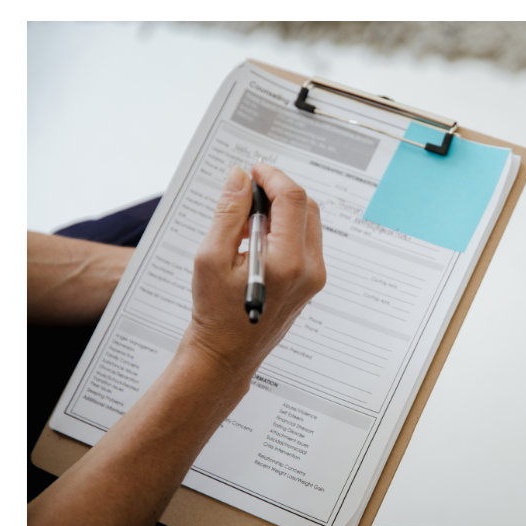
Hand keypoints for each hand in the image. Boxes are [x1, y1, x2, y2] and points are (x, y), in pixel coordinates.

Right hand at [179, 164, 326, 389]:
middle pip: (306, 207)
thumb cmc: (215, 313)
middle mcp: (310, 269)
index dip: (272, 177)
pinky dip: (285, 228)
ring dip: (282, 208)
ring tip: (247, 218)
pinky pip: (305, 241)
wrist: (226, 355)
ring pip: (308, 222)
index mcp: (288, 262)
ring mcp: (315, 277)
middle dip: (279, 190)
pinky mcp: (311, 282)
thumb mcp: (211, 257)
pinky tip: (257, 237)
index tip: (252, 170)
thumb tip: (240, 177)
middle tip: (248, 189)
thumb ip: (228, 213)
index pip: (293, 199)